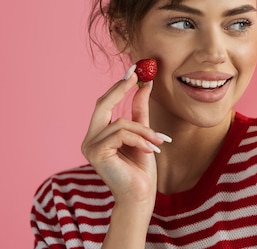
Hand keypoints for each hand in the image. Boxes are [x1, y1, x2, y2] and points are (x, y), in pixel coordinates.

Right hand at [81, 68, 164, 207]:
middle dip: (120, 89)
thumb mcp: (143, 134)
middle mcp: (90, 139)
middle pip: (101, 105)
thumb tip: (145, 85)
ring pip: (120, 122)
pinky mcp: (96, 153)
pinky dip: (140, 139)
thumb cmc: (141, 168)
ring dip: (144, 130)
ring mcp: (90, 146)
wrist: (141, 195)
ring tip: (158, 142)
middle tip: (138, 76)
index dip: (118, 86)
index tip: (133, 70)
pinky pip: (121, 134)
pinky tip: (150, 150)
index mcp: (98, 134)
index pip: (104, 104)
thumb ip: (140, 110)